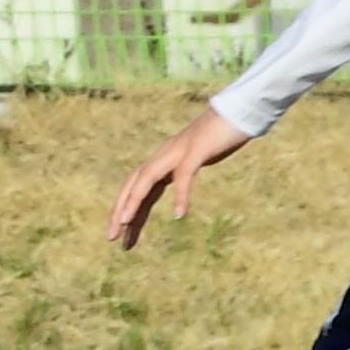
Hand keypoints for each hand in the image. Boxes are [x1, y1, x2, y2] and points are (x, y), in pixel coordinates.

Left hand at [111, 104, 253, 248]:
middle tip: (111, 238)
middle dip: (119, 210)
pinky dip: (181, 194)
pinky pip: (184, 174)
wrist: (238, 111)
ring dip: (134, 202)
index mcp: (163, 160)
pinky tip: (180, 214)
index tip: (118, 234)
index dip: (125, 210)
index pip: (136, 187)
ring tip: (125, 225)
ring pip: (147, 178)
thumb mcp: (197, 159)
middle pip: (133, 184)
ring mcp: (178, 151)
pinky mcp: (197, 149)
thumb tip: (177, 185)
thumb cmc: (220, 136)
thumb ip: (183, 171)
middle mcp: (164, 155)